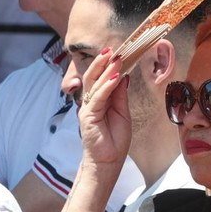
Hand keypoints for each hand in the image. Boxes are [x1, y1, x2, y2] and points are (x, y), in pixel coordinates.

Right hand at [74, 49, 131, 167]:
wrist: (108, 162)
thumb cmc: (114, 140)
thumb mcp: (122, 113)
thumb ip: (120, 95)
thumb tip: (123, 76)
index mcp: (99, 100)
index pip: (102, 78)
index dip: (110, 65)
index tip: (120, 52)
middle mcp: (91, 101)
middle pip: (94, 76)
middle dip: (103, 62)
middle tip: (113, 49)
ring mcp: (88, 108)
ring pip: (94, 83)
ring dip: (105, 70)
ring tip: (115, 58)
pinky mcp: (88, 115)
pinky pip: (98, 97)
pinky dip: (107, 86)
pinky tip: (115, 78)